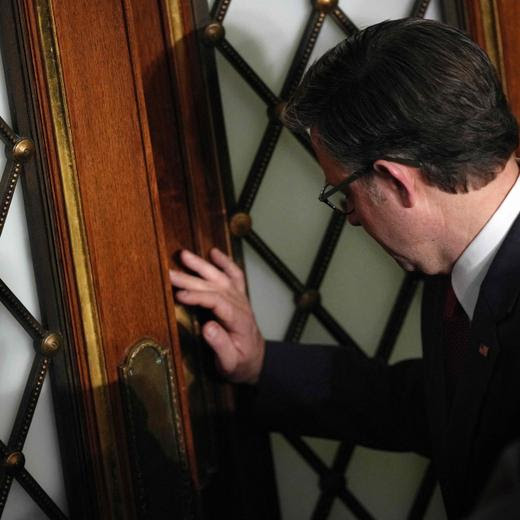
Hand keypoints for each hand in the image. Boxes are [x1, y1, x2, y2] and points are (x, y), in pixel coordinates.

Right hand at [169, 248, 264, 383]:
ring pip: (221, 277)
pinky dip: (225, 263)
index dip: (198, 296)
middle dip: (192, 278)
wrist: (257, 361)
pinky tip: (214, 253)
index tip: (179, 295)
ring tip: (184, 255)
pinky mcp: (239, 297)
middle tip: (169, 273)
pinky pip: (235, 276)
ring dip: (203, 265)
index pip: (217, 302)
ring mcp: (241, 299)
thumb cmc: (241, 364)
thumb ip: (220, 346)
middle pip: (215, 286)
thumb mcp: (230, 363)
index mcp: (239, 321)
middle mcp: (241, 306)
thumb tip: (207, 326)